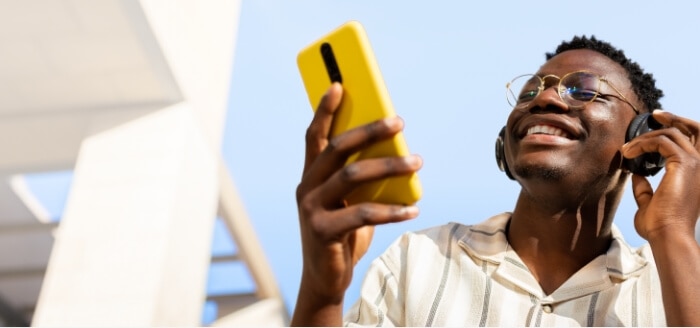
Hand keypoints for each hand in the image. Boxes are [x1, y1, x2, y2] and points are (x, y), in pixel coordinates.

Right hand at [295, 83, 421, 302]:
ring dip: (389, 166)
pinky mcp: (322, 231)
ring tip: (418, 161)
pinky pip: (362, 214)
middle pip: (336, 149)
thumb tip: (396, 153)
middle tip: (399, 121)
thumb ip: (361, 179)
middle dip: (368, 131)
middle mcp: (306, 187)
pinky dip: (391, 210)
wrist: (325, 279)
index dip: (325, 110)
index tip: (340, 85)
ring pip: (352, 176)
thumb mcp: (349, 202)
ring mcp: (311, 209)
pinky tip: (413, 209)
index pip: (315, 136)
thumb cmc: (342, 234)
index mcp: (311, 176)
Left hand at [621, 109, 699, 240]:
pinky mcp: (684, 164)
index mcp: (697, 174)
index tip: (656, 124)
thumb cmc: (661, 225)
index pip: (694, 142)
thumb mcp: (649, 202)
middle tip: (654, 115)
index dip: (678, 129)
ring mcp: (696, 164)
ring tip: (626, 149)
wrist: (667, 235)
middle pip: (695, 129)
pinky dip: (643, 143)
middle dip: (675, 119)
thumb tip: (635, 175)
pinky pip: (662, 142)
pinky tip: (628, 153)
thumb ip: (644, 187)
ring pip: (672, 134)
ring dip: (646, 137)